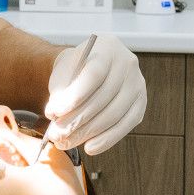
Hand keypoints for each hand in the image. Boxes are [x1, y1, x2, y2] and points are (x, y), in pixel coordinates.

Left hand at [42, 34, 145, 155]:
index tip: (52, 113)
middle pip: (103, 98)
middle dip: (77, 120)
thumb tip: (57, 119)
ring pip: (114, 114)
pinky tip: (90, 147)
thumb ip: (60, 92)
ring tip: (66, 142)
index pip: (93, 75)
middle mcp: (127, 63)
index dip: (73, 97)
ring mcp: (137, 83)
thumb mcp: (63, 74)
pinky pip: (126, 125)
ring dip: (88, 133)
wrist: (88, 68)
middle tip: (56, 135)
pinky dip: (107, 139)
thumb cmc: (73, 71)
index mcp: (107, 47)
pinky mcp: (141, 102)